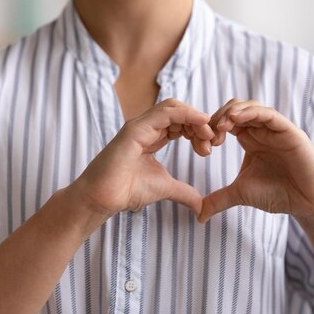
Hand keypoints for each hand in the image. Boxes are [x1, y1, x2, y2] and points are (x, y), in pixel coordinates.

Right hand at [71, 99, 213, 217]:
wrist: (102, 198)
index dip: (198, 130)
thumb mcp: (165, 188)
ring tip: (208, 134)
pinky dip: (186, 114)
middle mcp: (146, 127)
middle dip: (199, 123)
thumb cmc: (126, 190)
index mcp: (152, 136)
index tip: (209, 148)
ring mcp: (139, 125)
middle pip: (179, 112)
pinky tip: (200, 123)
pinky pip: (164, 113)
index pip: (180, 122)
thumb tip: (201, 206)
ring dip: (195, 118)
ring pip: (173, 107)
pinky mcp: (135, 128)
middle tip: (211, 142)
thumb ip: (184, 192)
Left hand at [198, 99, 313, 222]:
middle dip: (217, 119)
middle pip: (235, 109)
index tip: (202, 147)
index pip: (226, 121)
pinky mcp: (289, 131)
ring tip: (220, 126)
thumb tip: (198, 216)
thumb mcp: (241, 194)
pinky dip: (251, 112)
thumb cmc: (278, 195)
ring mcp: (275, 129)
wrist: (307, 204)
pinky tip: (236, 119)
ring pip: (250, 107)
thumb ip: (219, 199)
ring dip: (232, 112)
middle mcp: (262, 130)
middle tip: (208, 137)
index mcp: (249, 139)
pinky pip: (269, 114)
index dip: (210, 129)